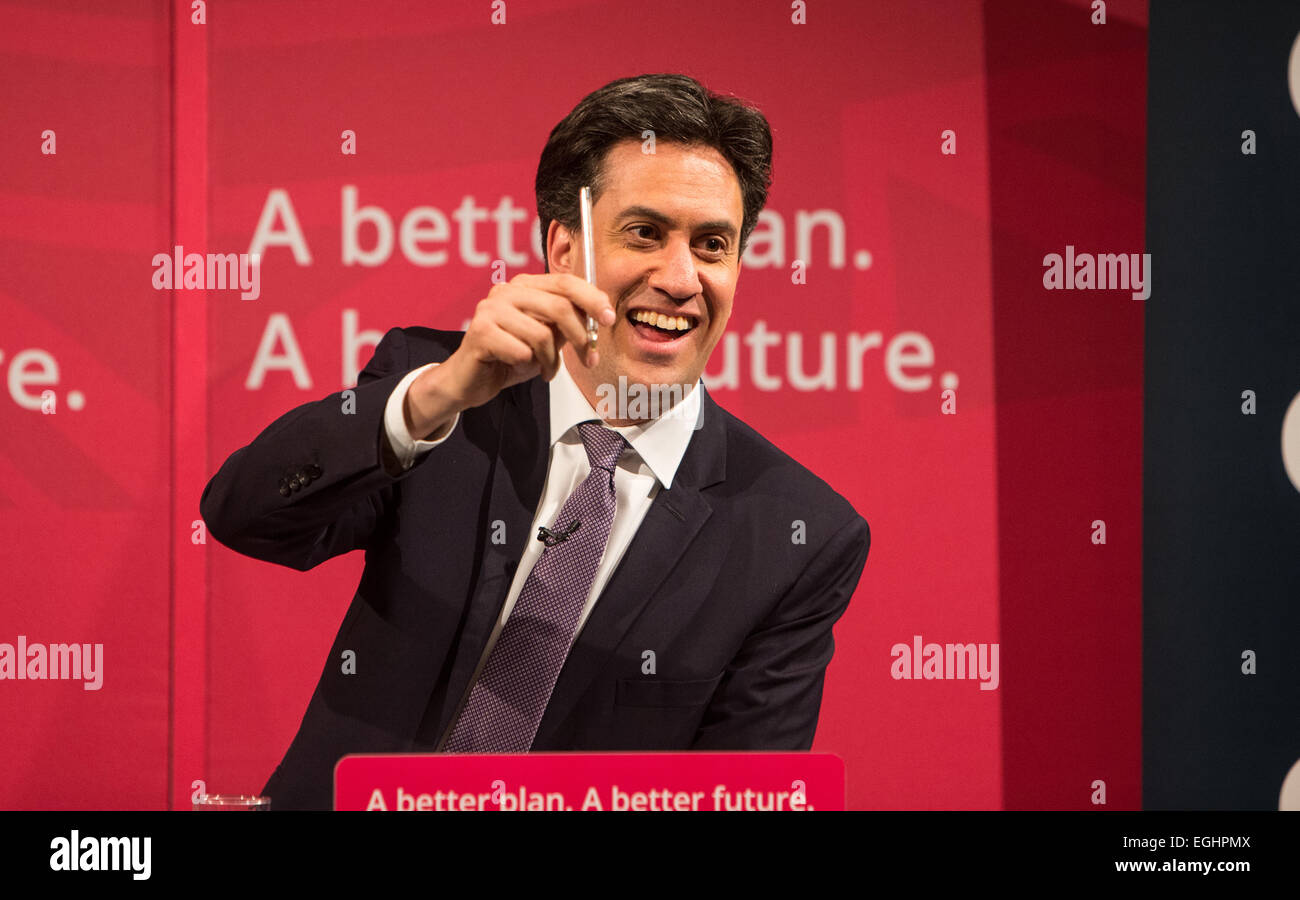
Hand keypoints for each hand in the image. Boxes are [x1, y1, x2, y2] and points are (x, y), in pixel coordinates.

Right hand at [404, 273, 615, 438]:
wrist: (471, 381)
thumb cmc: (511, 357)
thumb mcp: (547, 338)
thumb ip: (567, 323)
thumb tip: (599, 315)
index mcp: (525, 286)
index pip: (566, 282)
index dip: (592, 299)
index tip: (609, 318)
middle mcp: (507, 291)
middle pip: (559, 306)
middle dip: (580, 337)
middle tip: (589, 359)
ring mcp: (491, 309)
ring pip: (542, 334)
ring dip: (551, 360)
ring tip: (547, 370)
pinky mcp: (480, 332)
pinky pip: (521, 351)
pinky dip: (528, 366)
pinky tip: (521, 368)